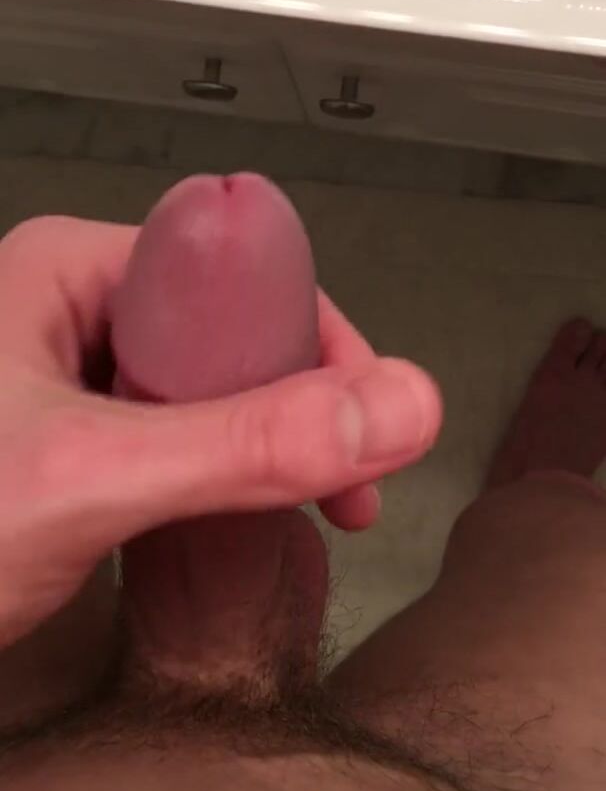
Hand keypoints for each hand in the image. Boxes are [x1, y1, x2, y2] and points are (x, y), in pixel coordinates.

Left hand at [0, 216, 441, 648]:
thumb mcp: (90, 477)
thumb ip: (243, 445)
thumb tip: (397, 407)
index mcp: (72, 270)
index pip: (237, 276)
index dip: (318, 345)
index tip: (364, 426)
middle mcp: (73, 311)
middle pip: (229, 337)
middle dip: (299, 410)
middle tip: (345, 492)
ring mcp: (70, 379)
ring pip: (207, 394)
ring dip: (265, 451)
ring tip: (310, 512)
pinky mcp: (69, 441)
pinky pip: (172, 440)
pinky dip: (219, 479)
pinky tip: (241, 520)